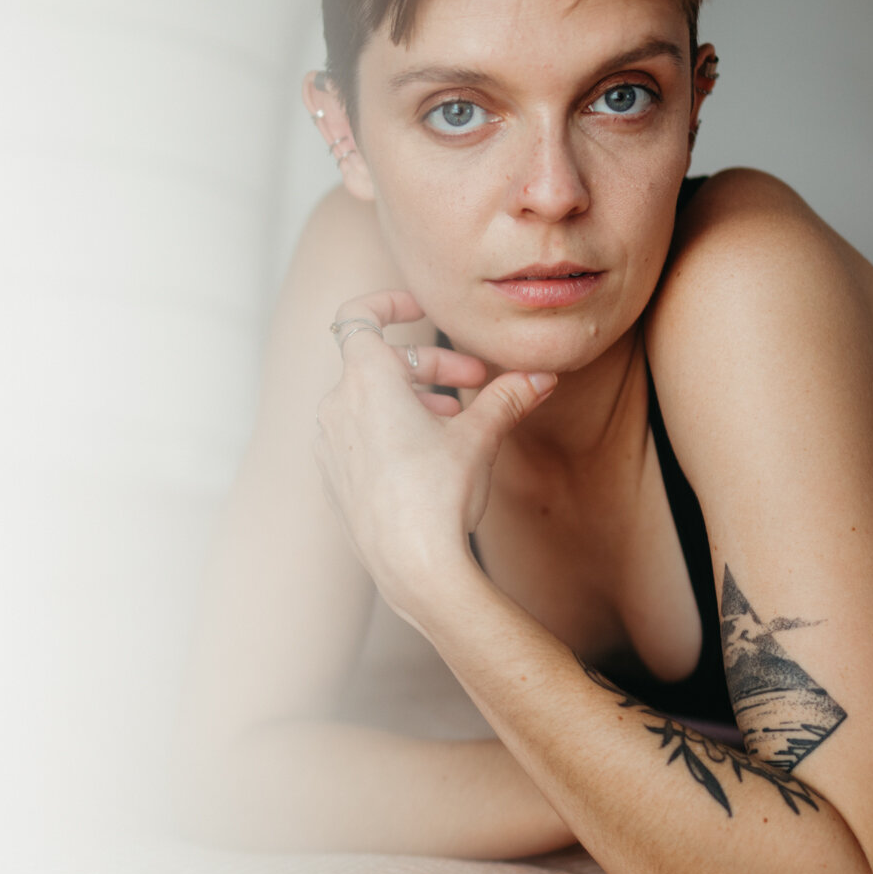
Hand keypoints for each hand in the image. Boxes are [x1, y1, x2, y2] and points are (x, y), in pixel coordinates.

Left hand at [312, 290, 555, 624]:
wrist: (414, 569)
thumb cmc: (441, 495)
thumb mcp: (480, 437)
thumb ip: (508, 397)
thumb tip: (542, 376)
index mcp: (365, 381)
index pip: (359, 317)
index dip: (389, 304)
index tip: (421, 310)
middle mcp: (336, 407)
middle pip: (379, 362)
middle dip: (431, 365)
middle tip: (475, 382)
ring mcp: (330, 446)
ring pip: (369, 401)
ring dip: (413, 398)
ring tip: (456, 422)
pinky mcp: (334, 479)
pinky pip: (360, 436)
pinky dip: (391, 430)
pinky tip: (429, 457)